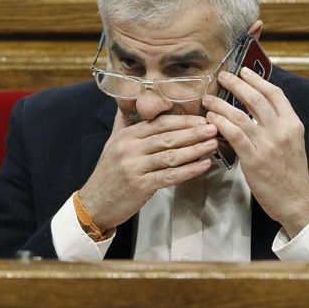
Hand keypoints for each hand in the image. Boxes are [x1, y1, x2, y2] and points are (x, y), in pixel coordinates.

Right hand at [77, 111, 216, 230]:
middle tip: (214, 128)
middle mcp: (130, 149)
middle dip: (193, 132)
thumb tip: (126, 104)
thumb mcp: (111, 144)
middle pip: (167, 137)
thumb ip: (122, 123)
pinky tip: (203, 165)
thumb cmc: (107, 174)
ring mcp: (135, 167)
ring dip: (195, 149)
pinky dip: (189, 170)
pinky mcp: (141, 186)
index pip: (158, 124)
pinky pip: (170, 176)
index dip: (182, 121)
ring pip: (171, 155)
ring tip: (213, 144)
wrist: (94, 203)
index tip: (201, 119)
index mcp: (126, 136)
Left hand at [203, 68, 308, 236]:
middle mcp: (281, 130)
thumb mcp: (291, 142)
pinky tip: (210, 118)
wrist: (296, 200)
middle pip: (255, 99)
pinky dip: (220, 123)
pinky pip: (234, 135)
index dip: (258, 79)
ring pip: (240, 115)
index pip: (275, 94)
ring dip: (220, 104)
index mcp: (293, 124)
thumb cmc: (290, 172)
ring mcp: (267, 144)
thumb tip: (255, 106)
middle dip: (236, 84)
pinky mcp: (254, 159)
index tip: (244, 70)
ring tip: (207, 98)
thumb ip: (276, 124)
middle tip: (221, 76)